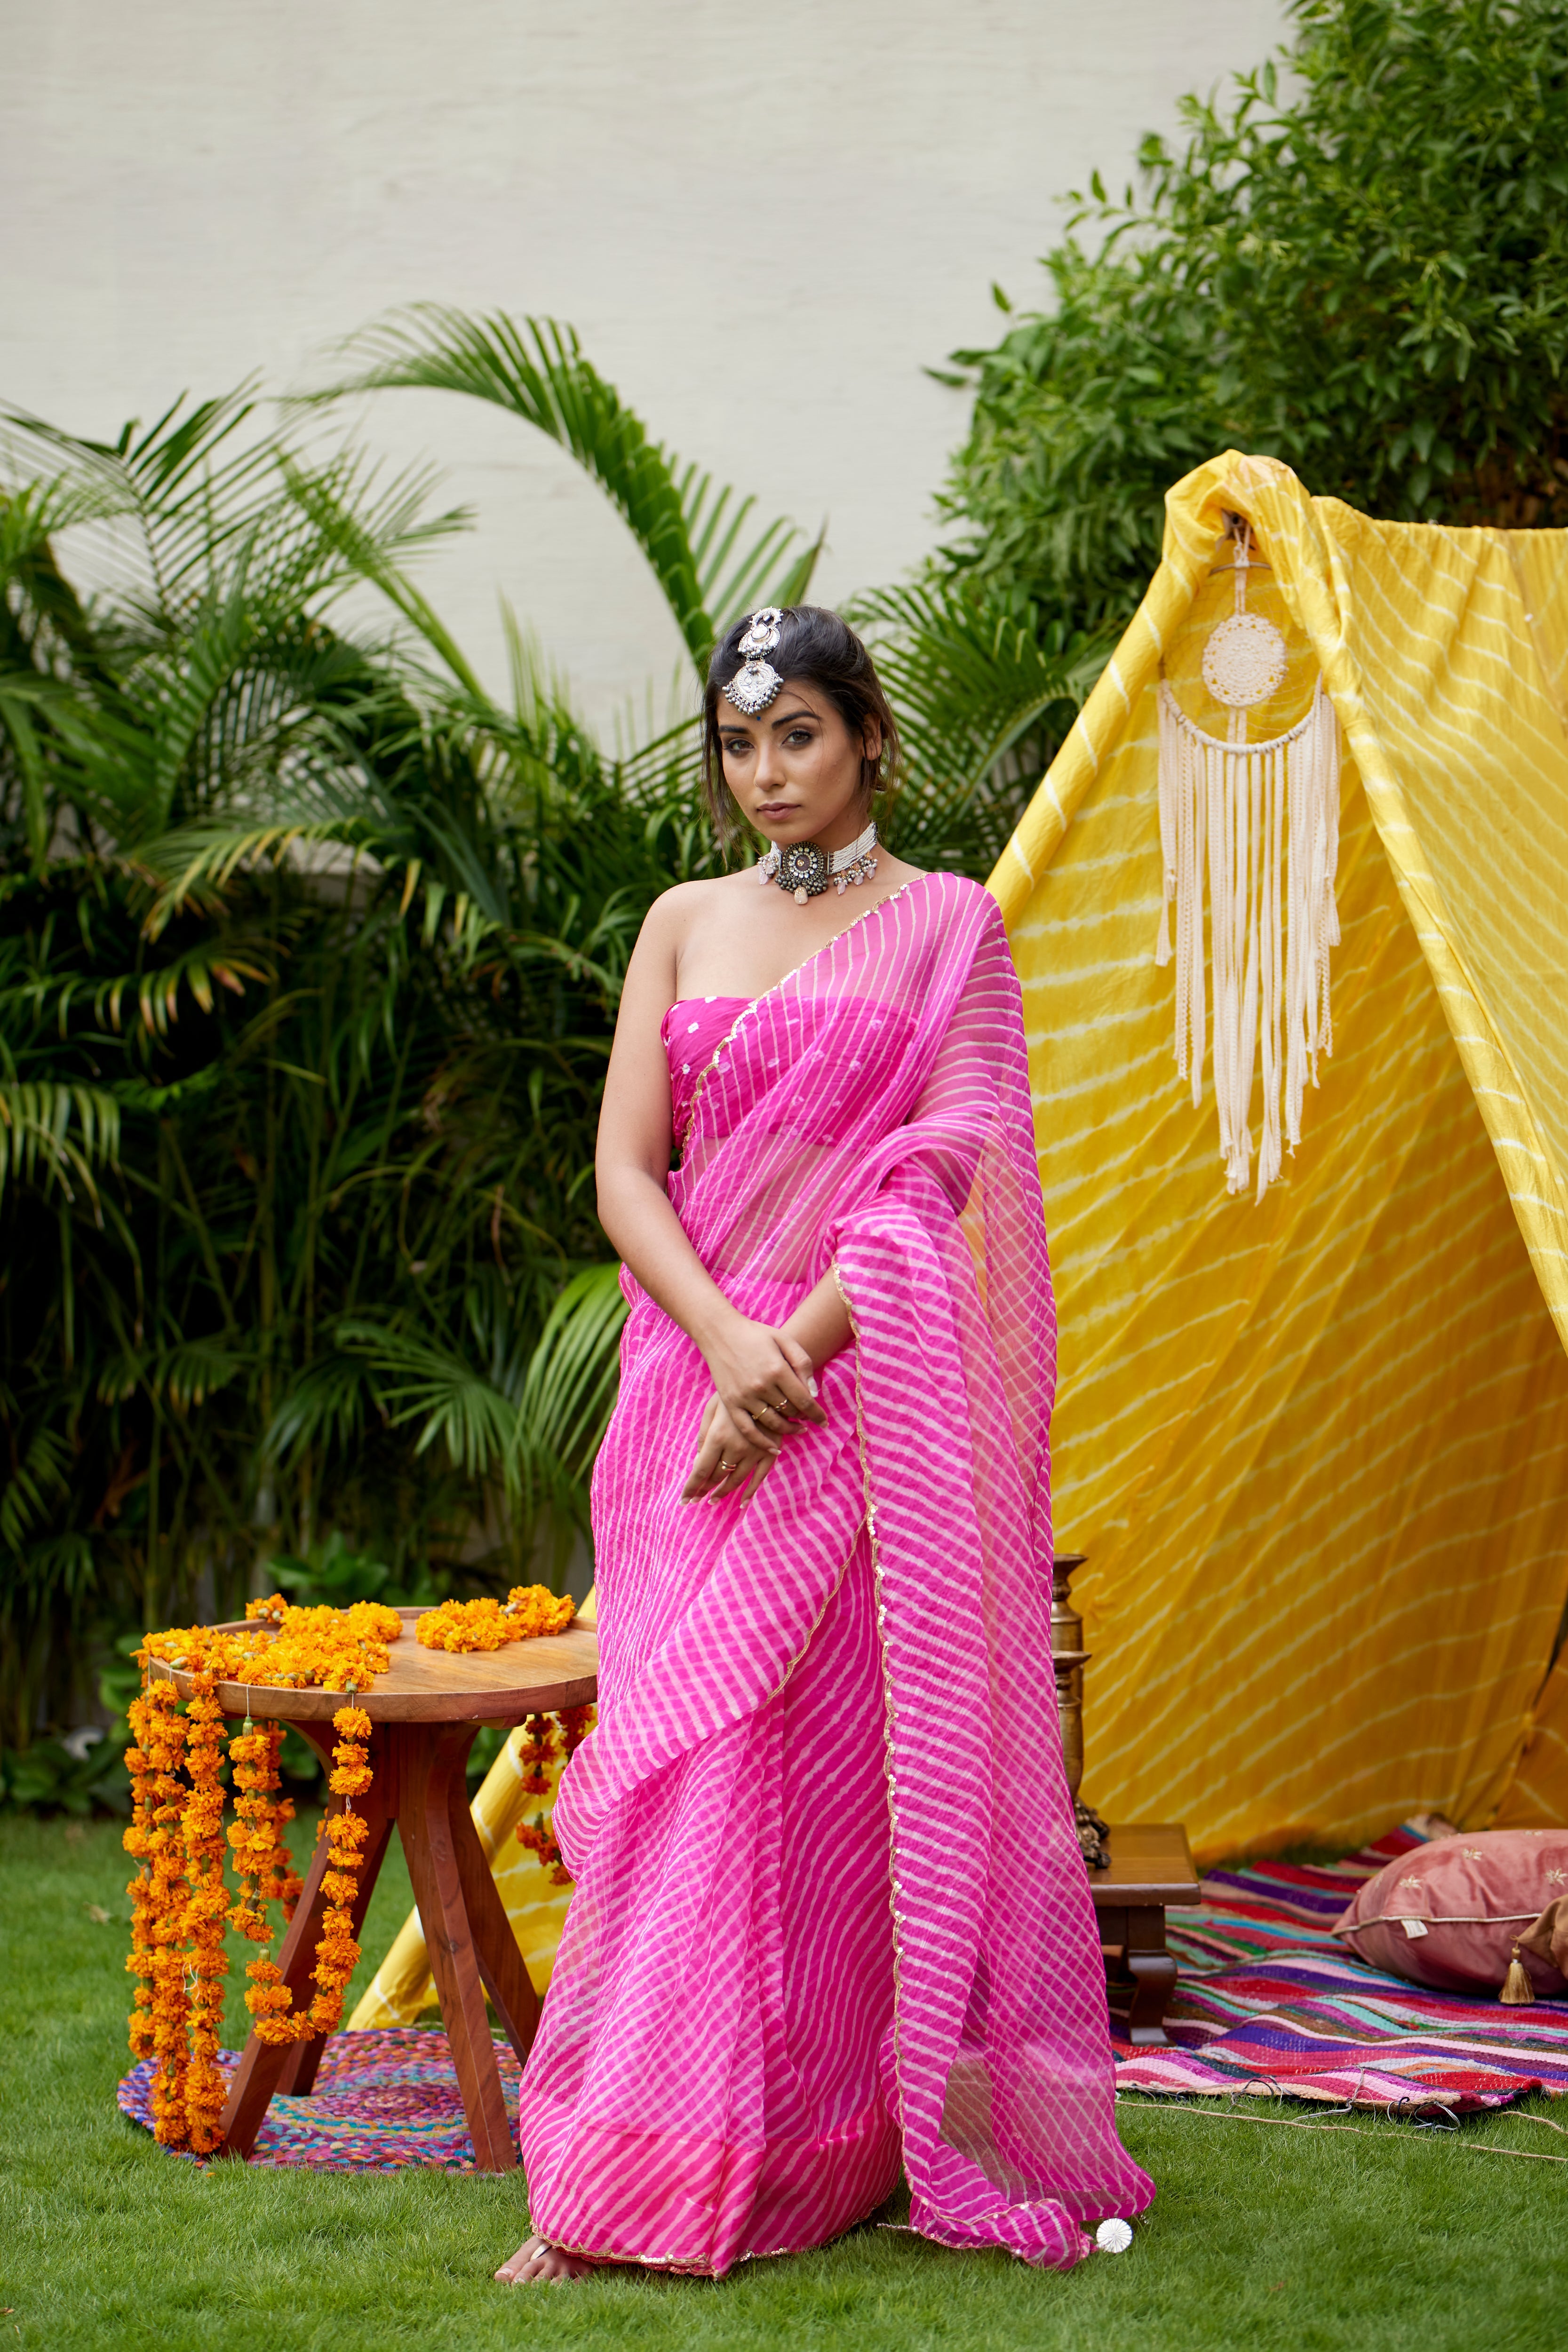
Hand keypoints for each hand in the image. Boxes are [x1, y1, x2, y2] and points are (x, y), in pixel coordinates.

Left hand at [682, 1395, 781, 1504]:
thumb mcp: (711, 1409)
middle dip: (704, 1490)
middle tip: (696, 1499)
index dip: (692, 1488)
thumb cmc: (733, 1395)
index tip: (684, 1501)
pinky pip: (760, 1478)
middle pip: (717, 1476)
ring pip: (736, 1480)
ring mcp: (754, 1451)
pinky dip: (750, 1492)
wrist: (767, 1385)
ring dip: (724, 1492)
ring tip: (713, 1500)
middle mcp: (736, 1447)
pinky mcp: (769, 1452)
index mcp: (717, 1436)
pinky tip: (741, 1503)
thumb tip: (698, 1461)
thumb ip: (703, 1436)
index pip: (700, 1470)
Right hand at [697, 1312, 825, 1454]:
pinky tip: (773, 1448)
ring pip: (772, 1423)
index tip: (824, 1422)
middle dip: (803, 1417)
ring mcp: (744, 1396)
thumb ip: (803, 1363)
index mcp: (777, 1369)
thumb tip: (814, 1393)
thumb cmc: (756, 1334)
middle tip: (808, 1418)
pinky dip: (762, 1443)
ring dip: (788, 1430)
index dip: (817, 1414)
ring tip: (797, 1429)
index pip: (804, 1400)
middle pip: (790, 1412)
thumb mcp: (785, 1340)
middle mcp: (761, 1386)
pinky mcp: (730, 1403)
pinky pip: (748, 1430)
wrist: (720, 1333)